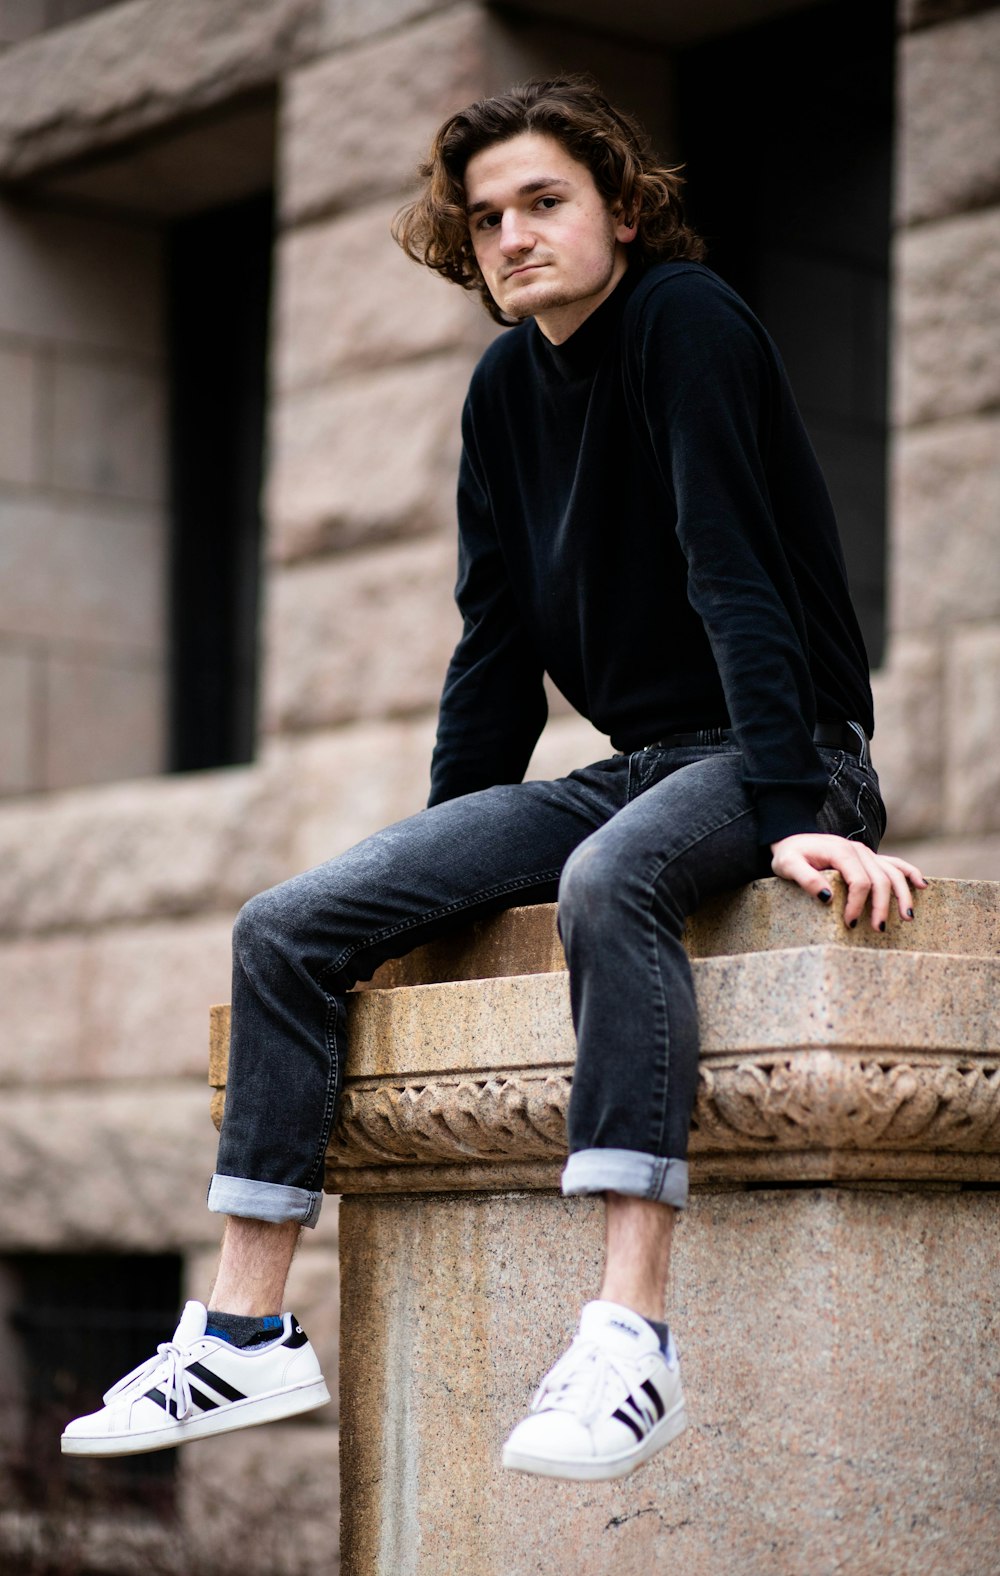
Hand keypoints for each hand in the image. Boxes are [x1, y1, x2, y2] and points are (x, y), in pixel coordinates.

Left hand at [769, 832, 926, 931]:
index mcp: (840, 851)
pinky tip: (922, 886)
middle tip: (878, 929)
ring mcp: (866, 853)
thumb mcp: (788, 866)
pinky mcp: (869, 857)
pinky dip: (910, 873)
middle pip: (880, 879)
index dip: (858, 904)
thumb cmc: (789, 855)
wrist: (792, 839)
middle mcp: (858, 850)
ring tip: (907, 918)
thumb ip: (806, 879)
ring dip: (903, 895)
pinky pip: (895, 863)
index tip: (849, 924)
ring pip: (893, 872)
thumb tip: (827, 897)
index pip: (859, 881)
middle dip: (882, 906)